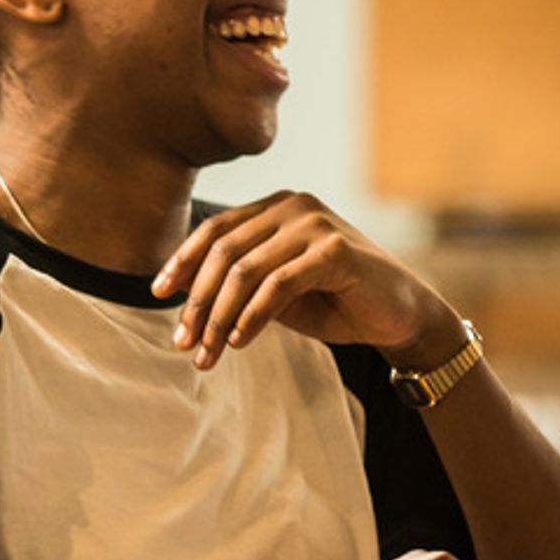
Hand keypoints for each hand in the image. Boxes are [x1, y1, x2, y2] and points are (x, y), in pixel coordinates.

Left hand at [153, 191, 461, 371]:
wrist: (401, 317)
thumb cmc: (337, 303)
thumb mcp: (277, 293)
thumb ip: (239, 284)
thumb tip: (181, 292)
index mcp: (276, 209)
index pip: (216, 230)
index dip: (183, 261)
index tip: (158, 293)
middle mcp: (294, 206)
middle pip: (224, 251)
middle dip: (197, 300)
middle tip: (182, 341)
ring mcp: (316, 224)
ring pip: (245, 270)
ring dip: (219, 316)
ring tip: (206, 353)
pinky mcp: (335, 250)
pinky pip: (278, 285)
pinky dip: (252, 317)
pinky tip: (239, 342)